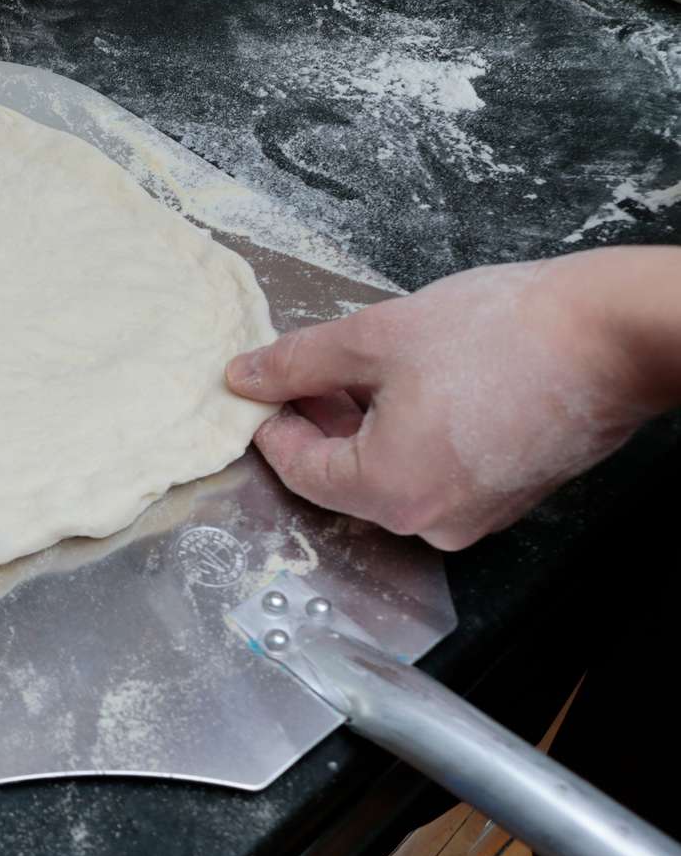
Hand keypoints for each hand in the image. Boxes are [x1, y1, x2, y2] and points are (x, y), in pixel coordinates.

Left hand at [225, 251, 671, 549]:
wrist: (611, 336)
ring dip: (360, 428)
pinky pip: (432, 474)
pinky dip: (406, 437)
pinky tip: (406, 387)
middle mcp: (430, 522)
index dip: (271, 425)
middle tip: (302, 370)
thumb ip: (297, 363)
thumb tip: (243, 378)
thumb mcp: (373, 338)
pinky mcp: (504, 497)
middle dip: (316, 423)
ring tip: (353, 369)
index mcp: (389, 491)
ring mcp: (473, 516)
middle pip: (341, 479)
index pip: (299, 471)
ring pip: (387, 476)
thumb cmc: (497, 334)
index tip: (260, 387)